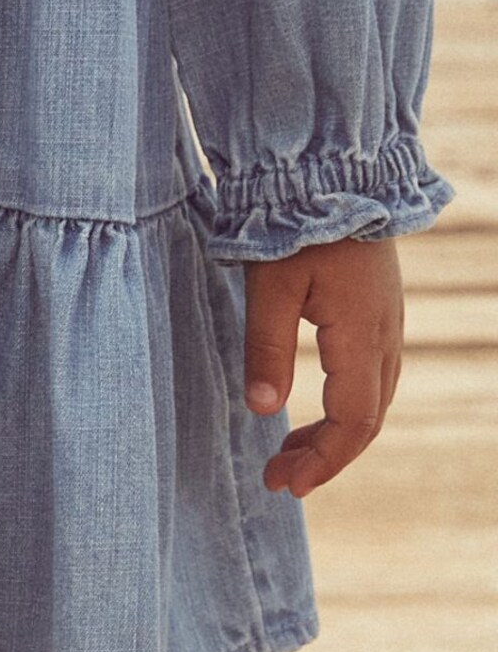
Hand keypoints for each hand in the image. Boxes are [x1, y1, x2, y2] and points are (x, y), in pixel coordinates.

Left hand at [242, 234, 403, 497]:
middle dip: (325, 455)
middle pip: (367, 418)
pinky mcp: (380, 306)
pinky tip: (314, 403)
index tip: (283, 483)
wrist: (336, 168)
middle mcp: (386, 336)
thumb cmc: (297, 221)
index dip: (321, 460)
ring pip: (372, 397)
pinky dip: (345, 401)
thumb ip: (267, 348)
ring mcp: (388, 320)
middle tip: (279, 477)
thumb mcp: (269, 284)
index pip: (353, 422)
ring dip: (335, 430)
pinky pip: (372, 372)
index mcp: (362, 337)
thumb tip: (262, 411)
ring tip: (289, 449)